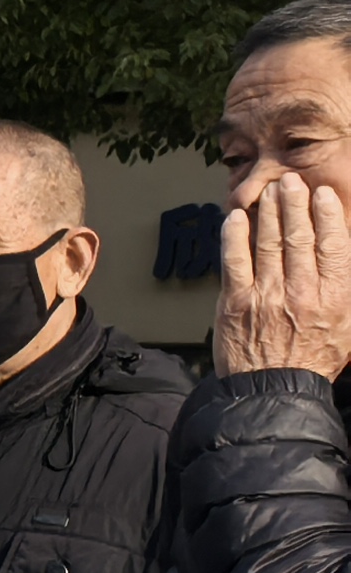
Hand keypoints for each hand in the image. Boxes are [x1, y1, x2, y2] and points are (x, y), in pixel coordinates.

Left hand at [219, 177, 350, 379]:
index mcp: (335, 297)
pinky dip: (234, 236)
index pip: (333, 245)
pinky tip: (235, 216)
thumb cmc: (314, 357)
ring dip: (269, 212)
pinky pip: (234, 261)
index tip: (322, 195)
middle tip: (292, 181)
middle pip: (300, 237)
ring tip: (270, 191)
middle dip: (296, 204)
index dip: (327, 215)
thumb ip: (347, 287)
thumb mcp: (349, 324)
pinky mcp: (235, 303)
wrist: (274, 391)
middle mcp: (302, 293)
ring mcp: (267, 296)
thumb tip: (344, 251)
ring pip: (269, 243)